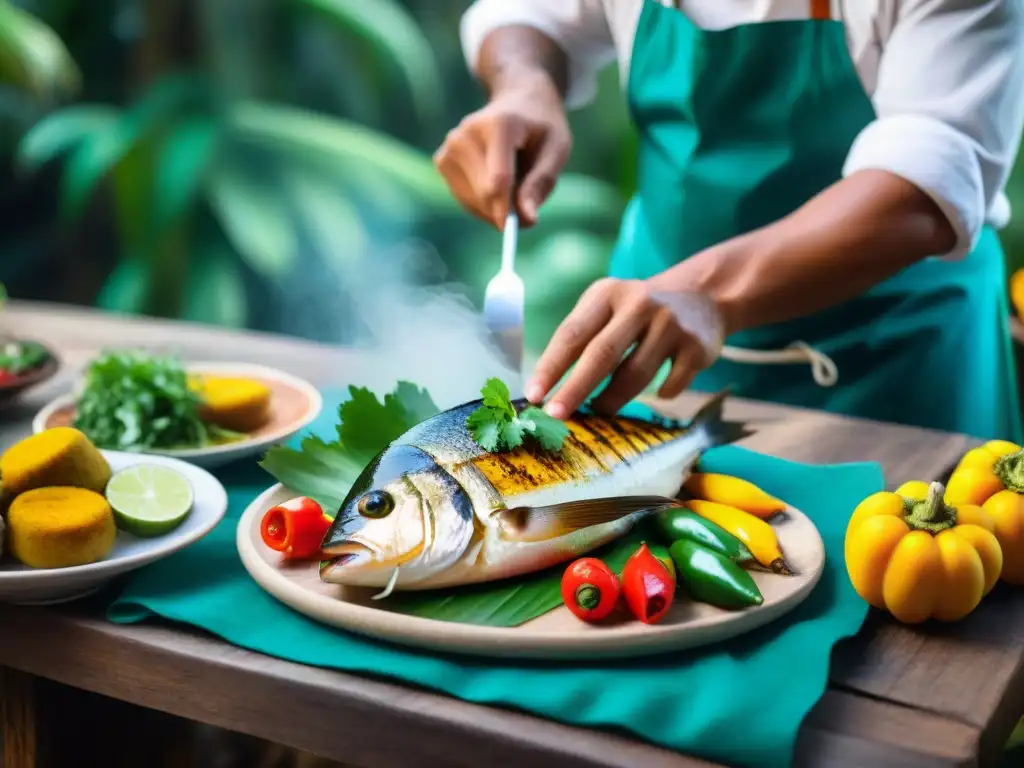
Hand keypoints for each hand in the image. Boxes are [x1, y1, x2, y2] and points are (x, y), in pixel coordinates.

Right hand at [433, 71, 570, 227]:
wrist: (517, 99)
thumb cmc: (541, 127)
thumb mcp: (557, 149)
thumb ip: (541, 183)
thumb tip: (526, 219)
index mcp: (500, 125)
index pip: (499, 179)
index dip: (506, 208)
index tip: (515, 228)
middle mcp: (468, 132)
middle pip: (483, 192)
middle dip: (505, 211)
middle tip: (524, 213)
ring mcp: (451, 145)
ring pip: (471, 200)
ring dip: (493, 209)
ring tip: (513, 187)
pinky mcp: (442, 159)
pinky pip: (462, 198)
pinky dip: (480, 205)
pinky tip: (495, 188)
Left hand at [524, 279, 725, 417]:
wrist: (701, 296)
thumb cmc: (636, 313)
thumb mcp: (608, 309)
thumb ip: (582, 339)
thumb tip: (549, 390)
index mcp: (607, 294)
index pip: (572, 333)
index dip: (551, 366)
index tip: (533, 395)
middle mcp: (639, 303)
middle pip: (602, 354)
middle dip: (575, 389)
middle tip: (556, 415)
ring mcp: (670, 324)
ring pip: (635, 374)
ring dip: (612, 399)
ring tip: (600, 409)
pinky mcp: (696, 346)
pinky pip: (670, 385)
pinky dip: (659, 395)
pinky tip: (656, 393)